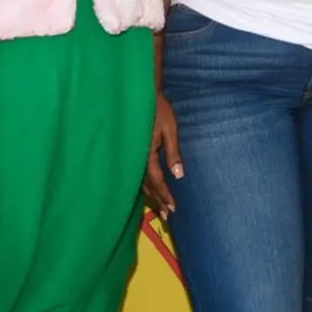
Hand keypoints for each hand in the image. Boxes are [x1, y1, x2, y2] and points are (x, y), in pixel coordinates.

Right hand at [142, 90, 182, 216]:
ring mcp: (132, 156)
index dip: (164, 195)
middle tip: (167, 215)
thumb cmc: (159, 110)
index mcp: (146, 153)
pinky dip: (144, 185)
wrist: (141, 96)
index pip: (156, 180)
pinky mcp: (132, 152)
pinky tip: (148, 191)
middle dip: (157, 200)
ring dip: (150, 195)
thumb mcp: (170, 129)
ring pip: (140, 182)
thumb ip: (173, 152)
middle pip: (146, 185)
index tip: (172, 208)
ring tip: (160, 208)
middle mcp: (137, 158)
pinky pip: (137, 174)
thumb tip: (179, 176)